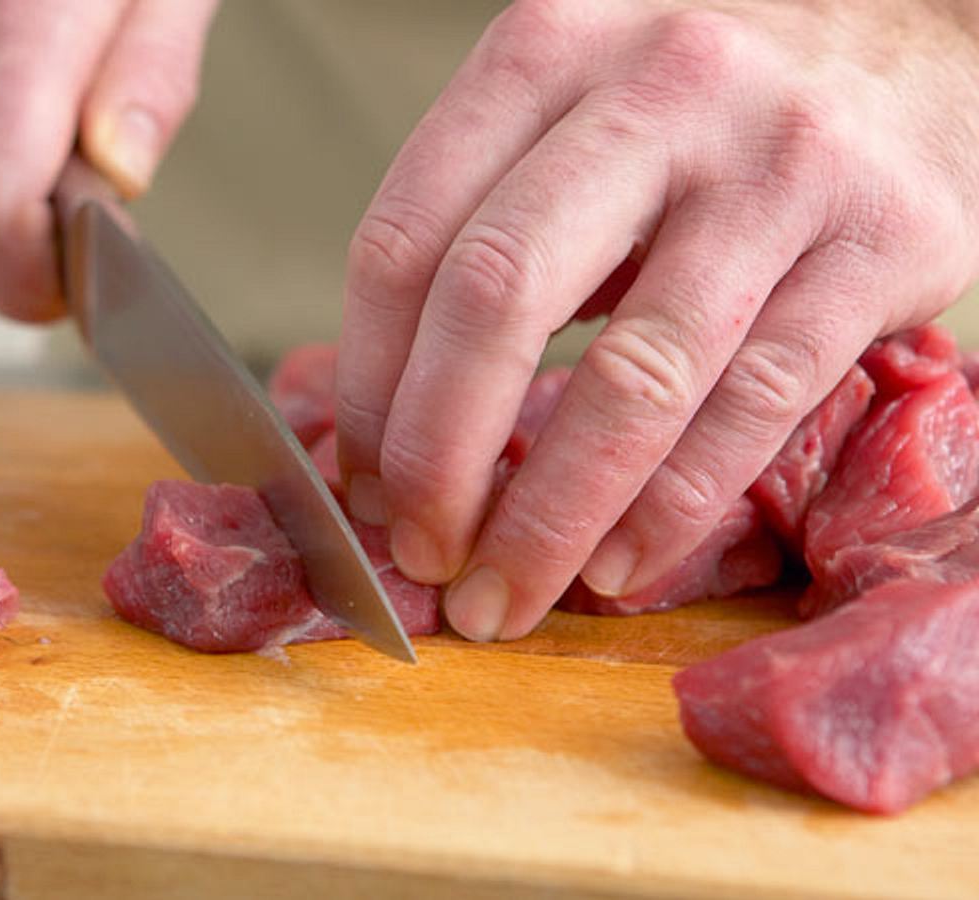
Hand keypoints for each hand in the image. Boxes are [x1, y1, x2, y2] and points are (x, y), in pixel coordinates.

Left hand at [335, 0, 978, 639]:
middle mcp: (659, 94)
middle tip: (419, 553)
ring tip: (506, 592)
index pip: (407, 240)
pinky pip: (754, 408)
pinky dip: (670, 510)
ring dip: (549, 518)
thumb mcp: (581, 109)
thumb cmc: (712, 100)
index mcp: (548, 52)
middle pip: (497, 299)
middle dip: (438, 460)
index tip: (362, 482)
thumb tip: (404, 408)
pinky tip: (618, 565)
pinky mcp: (883, 245)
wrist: (920, 31)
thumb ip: (495, 224)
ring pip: (634, 379)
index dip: (368, 387)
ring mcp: (778, 168)